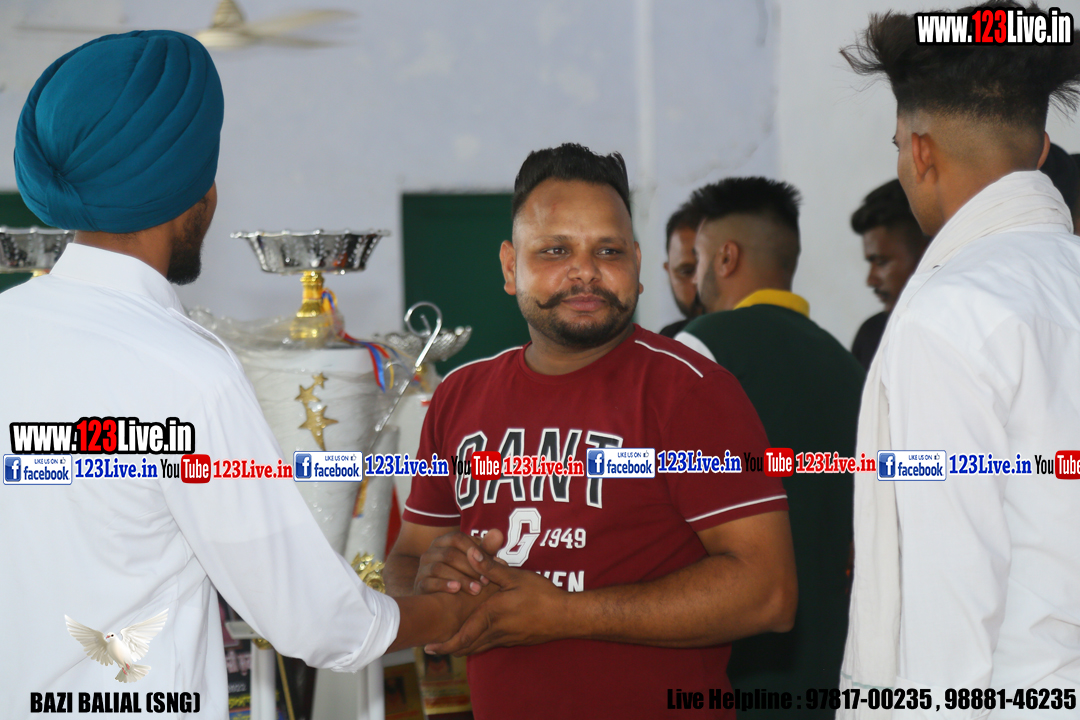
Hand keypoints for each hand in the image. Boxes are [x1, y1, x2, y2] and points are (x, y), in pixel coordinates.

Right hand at [415, 529, 503, 594]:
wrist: (441, 597)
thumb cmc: (463, 574)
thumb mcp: (476, 561)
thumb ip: (486, 548)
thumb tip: (498, 533)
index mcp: (443, 541)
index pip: (457, 538)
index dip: (475, 550)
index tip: (491, 564)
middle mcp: (430, 552)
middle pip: (449, 554)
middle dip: (470, 568)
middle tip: (487, 581)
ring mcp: (423, 568)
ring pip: (439, 568)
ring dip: (460, 578)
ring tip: (476, 589)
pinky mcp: (419, 584)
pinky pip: (428, 583)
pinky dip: (443, 585)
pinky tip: (456, 590)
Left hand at [424, 545, 570, 655]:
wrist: (565, 616)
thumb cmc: (541, 594)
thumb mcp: (515, 576)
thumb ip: (490, 567)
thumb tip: (471, 553)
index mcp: (491, 615)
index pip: (462, 637)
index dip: (444, 644)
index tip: (428, 646)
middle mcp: (496, 632)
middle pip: (466, 647)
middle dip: (448, 648)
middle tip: (432, 647)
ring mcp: (506, 639)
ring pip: (478, 648)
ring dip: (462, 646)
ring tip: (449, 643)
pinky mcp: (515, 640)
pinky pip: (490, 644)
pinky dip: (478, 643)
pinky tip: (477, 635)